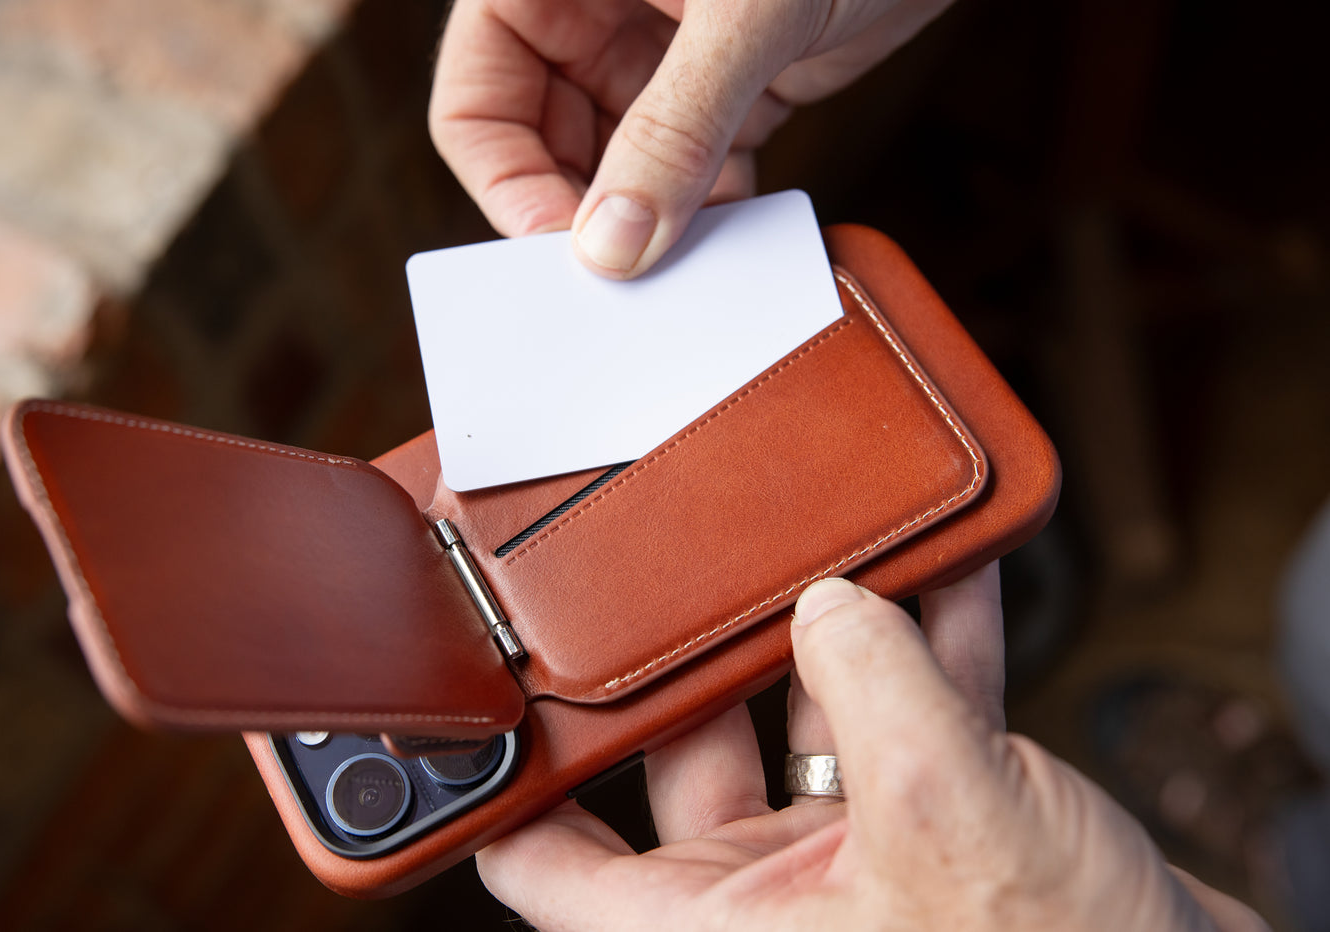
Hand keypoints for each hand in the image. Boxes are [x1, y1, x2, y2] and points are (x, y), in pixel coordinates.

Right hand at [430, 0, 979, 277]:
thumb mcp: (750, 3)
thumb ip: (676, 127)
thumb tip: (614, 246)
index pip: (478, 95)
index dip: (508, 181)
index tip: (561, 250)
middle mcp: (594, 7)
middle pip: (541, 145)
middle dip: (580, 215)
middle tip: (620, 284)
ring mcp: (663, 51)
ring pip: (619, 170)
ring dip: (647, 227)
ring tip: (680, 272)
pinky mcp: (733, 86)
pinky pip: (695, 174)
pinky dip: (708, 217)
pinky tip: (731, 245)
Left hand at [476, 565, 1266, 930]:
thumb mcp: (950, 816)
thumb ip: (878, 686)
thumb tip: (835, 600)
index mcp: (718, 931)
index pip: (552, 868)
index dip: (506, 792)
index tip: (484, 707)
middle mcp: (764, 900)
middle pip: (687, 753)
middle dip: (705, 653)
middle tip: (698, 559)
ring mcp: (846, 862)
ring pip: (806, 720)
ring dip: (829, 632)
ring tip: (831, 541)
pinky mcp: (929, 830)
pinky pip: (906, 717)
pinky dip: (925, 647)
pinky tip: (943, 569)